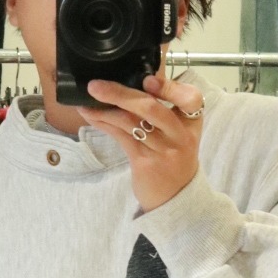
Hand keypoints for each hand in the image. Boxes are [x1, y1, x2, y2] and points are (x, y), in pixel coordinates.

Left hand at [78, 74, 204, 211]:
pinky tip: (90, 115)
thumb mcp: (177, 132)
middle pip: (152, 109)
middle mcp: (180, 136)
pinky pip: (121, 137)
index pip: (190, 99)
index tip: (148, 80)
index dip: (170, 88)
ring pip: (131, 124)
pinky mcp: (145, 163)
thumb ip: (163, 107)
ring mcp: (163, 151)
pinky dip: (104, 124)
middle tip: (96, 85)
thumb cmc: (173, 156)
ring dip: (105, 110)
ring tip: (86, 100)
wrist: (175, 196)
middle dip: (121, 94)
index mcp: (191, 122)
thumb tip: (130, 80)